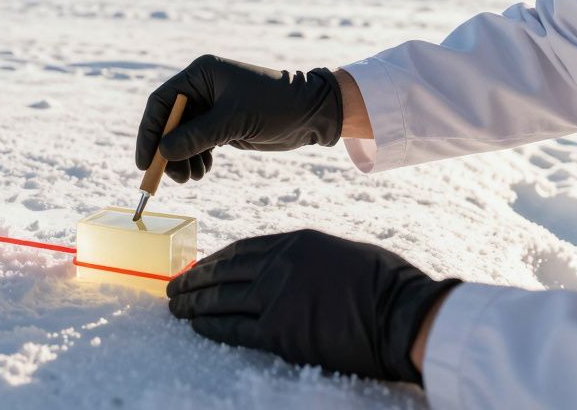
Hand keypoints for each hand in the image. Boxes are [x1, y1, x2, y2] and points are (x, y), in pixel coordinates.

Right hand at [135, 55, 342, 182]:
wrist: (311, 112)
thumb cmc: (274, 105)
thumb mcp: (232, 121)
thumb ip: (196, 136)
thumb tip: (163, 153)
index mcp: (200, 74)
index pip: (162, 102)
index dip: (150, 131)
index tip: (145, 161)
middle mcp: (202, 88)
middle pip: (170, 122)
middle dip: (168, 151)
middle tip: (171, 178)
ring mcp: (212, 107)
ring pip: (183, 137)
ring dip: (182, 159)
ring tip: (193, 177)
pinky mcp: (223, 124)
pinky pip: (198, 144)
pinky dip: (196, 159)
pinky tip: (203, 170)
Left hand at [167, 229, 459, 384]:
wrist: (403, 314)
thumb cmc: (385, 285)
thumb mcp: (340, 254)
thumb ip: (308, 259)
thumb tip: (287, 270)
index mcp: (295, 243)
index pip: (242, 250)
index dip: (215, 261)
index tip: (199, 268)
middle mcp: (279, 265)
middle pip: (223, 273)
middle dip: (194, 281)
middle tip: (173, 289)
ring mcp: (276, 298)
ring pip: (221, 300)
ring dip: (193, 304)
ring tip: (175, 309)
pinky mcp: (280, 332)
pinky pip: (233, 328)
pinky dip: (210, 327)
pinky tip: (196, 327)